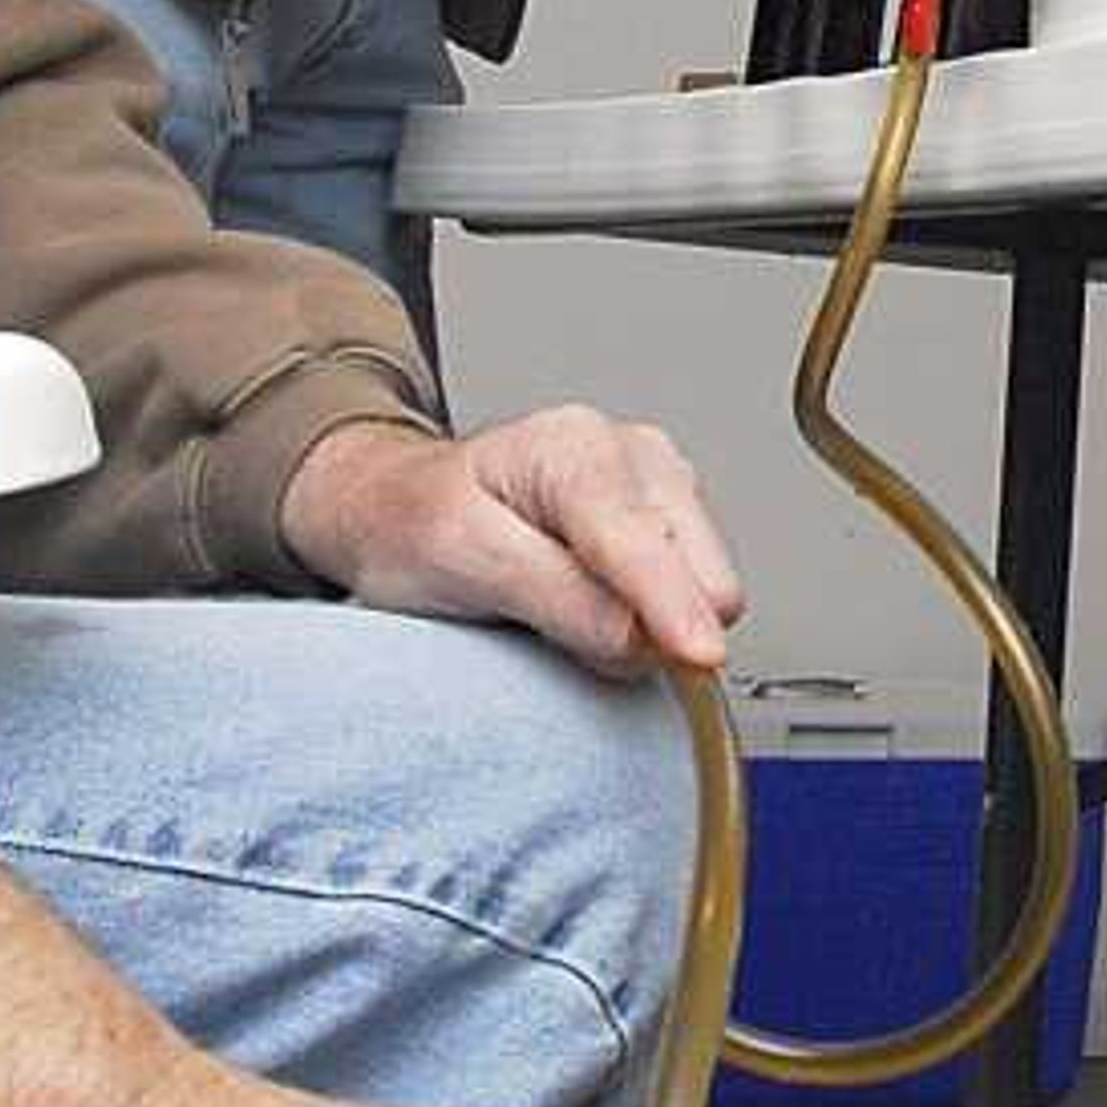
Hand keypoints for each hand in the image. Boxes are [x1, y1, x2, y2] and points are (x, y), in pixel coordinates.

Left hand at [280, 404, 742, 675]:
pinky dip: (649, 621)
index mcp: (577, 448)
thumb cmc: (417, 523)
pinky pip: (696, 599)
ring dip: (649, 626)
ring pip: (707, 590)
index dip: (672, 605)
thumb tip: (641, 640)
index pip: (642, 540)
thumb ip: (555, 596)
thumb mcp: (460, 559)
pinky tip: (593, 604)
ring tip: (564, 608)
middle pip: (697, 570)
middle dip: (651, 625)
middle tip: (558, 626)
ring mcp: (662, 488)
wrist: (399, 506)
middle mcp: (635, 455)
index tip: (698, 658)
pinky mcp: (674, 525)